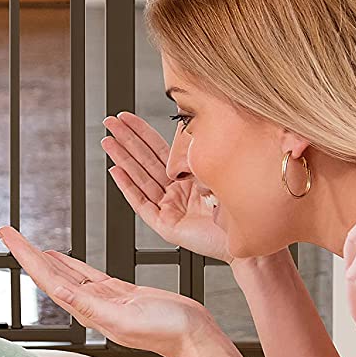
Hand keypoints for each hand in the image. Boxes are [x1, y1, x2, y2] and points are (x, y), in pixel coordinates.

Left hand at [0, 226, 215, 356]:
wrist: (192, 335)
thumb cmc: (165, 330)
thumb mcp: (125, 317)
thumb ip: (92, 307)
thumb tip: (62, 293)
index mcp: (88, 312)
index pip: (48, 280)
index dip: (26, 258)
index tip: (9, 238)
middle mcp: (89, 306)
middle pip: (49, 274)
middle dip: (26, 253)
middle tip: (6, 232)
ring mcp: (102, 299)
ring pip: (64, 274)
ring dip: (43, 259)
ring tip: (25, 244)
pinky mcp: (117, 293)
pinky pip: (85, 275)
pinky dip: (69, 264)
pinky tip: (59, 256)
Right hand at [102, 112, 230, 261]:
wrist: (248, 238)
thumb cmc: (239, 209)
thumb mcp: (215, 170)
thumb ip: (195, 153)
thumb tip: (184, 126)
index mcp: (188, 177)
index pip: (159, 149)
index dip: (142, 132)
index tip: (128, 118)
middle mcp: (176, 191)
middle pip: (144, 160)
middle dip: (126, 140)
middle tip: (110, 123)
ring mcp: (169, 208)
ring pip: (140, 178)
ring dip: (122, 159)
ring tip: (107, 142)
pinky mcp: (165, 225)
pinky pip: (142, 203)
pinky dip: (128, 187)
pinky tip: (115, 171)